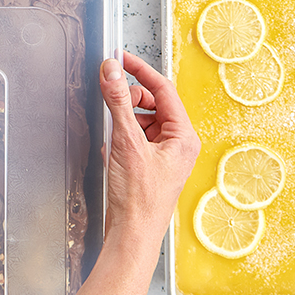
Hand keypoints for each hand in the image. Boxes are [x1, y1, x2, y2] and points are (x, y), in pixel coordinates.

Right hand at [100, 50, 199, 241]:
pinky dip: (122, 134)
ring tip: (113, 134)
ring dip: (124, 118)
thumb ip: (118, 101)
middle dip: (130, 98)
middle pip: (152, 102)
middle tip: (111, 99)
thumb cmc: (139, 200)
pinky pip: (136, 135)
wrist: (132, 237)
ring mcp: (165, 154)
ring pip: (142, 119)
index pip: (163, 89)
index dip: (140, 70)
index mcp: (183, 136)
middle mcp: (178, 144)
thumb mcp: (126, 142)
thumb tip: (113, 70)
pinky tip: (113, 148)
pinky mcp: (151, 164)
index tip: (120, 58)